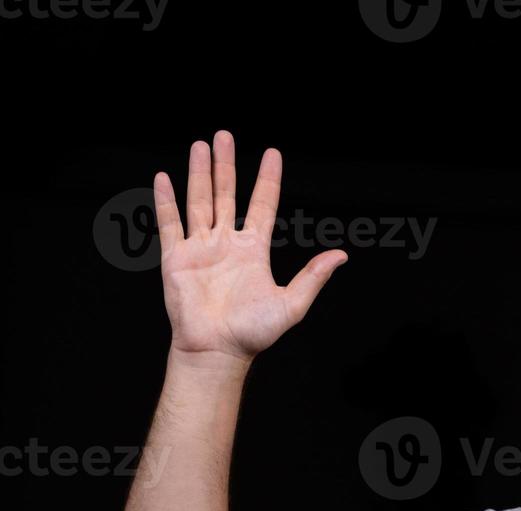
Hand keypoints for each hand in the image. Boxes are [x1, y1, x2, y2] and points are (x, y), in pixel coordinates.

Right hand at [154, 131, 346, 361]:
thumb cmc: (254, 333)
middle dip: (226, 166)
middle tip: (225, 136)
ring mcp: (200, 248)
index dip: (267, 180)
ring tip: (201, 145)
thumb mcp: (292, 303)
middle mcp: (226, 243)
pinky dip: (166, 200)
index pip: (262, 205)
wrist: (218, 351)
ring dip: (199, 173)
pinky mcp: (176, 258)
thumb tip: (341, 255)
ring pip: (199, 201)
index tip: (273, 154)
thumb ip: (313, 276)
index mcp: (253, 250)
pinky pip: (170, 223)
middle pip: (226, 195)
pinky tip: (164, 177)